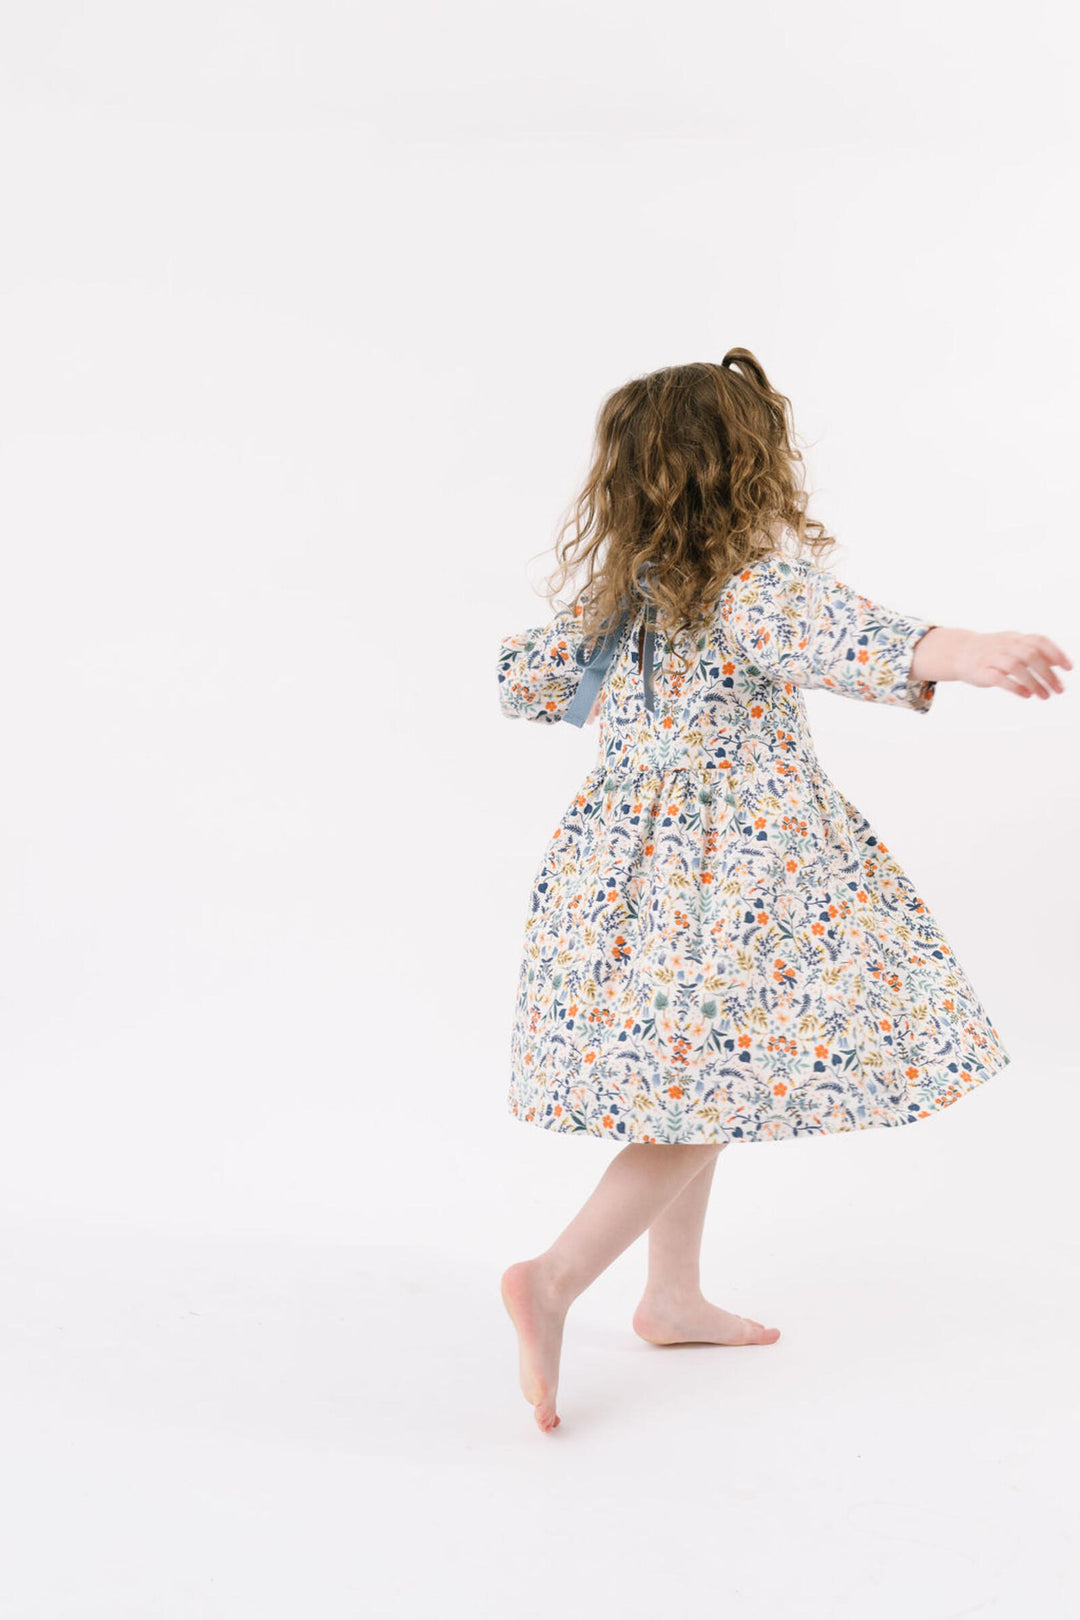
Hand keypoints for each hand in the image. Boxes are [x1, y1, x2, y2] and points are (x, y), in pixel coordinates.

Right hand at [948, 628, 1071, 697]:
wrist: (959, 653)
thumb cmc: (991, 651)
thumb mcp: (1014, 646)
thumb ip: (1035, 652)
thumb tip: (1058, 661)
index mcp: (1015, 638)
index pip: (1039, 641)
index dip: (1056, 653)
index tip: (1068, 668)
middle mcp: (1005, 646)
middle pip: (1030, 655)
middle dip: (1048, 674)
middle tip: (1059, 689)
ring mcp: (992, 658)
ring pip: (1016, 667)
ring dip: (1034, 682)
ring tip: (1044, 696)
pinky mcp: (981, 672)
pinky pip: (999, 678)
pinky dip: (1015, 687)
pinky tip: (1026, 695)